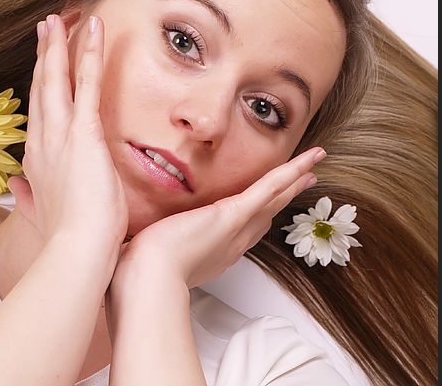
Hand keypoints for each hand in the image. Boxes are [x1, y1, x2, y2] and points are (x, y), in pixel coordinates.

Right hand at [7, 13, 128, 254]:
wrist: (78, 250)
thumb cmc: (69, 237)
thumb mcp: (43, 214)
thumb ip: (28, 198)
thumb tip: (16, 191)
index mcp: (38, 158)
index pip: (39, 112)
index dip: (39, 84)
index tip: (41, 64)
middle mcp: (44, 140)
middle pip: (41, 88)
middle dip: (44, 55)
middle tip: (46, 27)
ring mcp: (61, 134)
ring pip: (57, 79)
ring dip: (58, 46)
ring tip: (60, 18)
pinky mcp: (84, 132)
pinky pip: (87, 84)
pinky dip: (89, 54)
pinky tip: (94, 29)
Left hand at [110, 147, 325, 289]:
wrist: (143, 280)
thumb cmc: (137, 275)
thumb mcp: (145, 254)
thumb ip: (145, 246)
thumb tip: (129, 242)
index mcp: (210, 252)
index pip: (239, 229)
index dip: (258, 214)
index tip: (266, 204)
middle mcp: (229, 243)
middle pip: (264, 215)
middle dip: (283, 198)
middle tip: (303, 182)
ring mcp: (233, 229)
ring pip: (271, 199)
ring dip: (293, 181)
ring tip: (312, 167)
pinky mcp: (232, 216)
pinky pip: (269, 190)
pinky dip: (290, 174)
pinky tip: (308, 161)